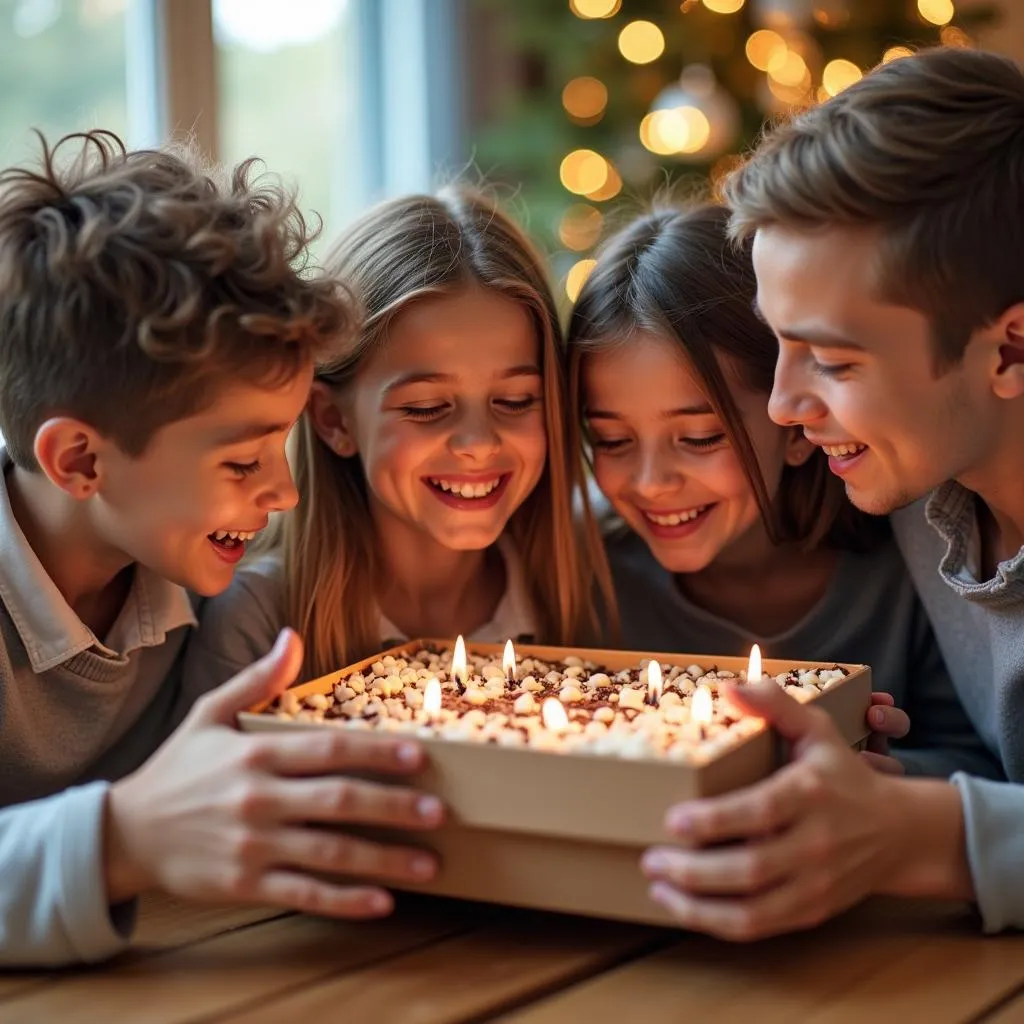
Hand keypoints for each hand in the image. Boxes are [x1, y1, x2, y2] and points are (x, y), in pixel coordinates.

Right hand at [104, 629, 443, 918]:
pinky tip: (383, 901)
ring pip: (330, 853)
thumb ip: (257, 679)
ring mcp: (253, 846)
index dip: (376, 752)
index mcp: (256, 754)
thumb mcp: (209, 714)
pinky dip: (345, 901)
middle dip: (393, 807)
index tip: (419, 756)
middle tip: (439, 812)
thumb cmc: (177, 768)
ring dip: (384, 859)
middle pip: (339, 801)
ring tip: (430, 862)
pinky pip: (304, 893)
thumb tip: (292, 636)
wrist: (125, 833)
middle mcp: (258, 799)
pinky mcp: (246, 884)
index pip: (328, 750)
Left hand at [640, 680, 968, 941]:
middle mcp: (815, 843)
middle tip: (652, 859)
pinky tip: (686, 908)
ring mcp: (815, 884)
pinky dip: (720, 924)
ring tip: (658, 888)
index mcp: (810, 794)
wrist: (900, 832)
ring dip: (699, 907)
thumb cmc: (844, 775)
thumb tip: (727, 688)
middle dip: (694, 871)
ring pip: (753, 910)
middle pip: (751, 868)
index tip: (673, 820)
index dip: (715, 821)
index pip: (760, 811)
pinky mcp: (811, 911)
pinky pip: (761, 927)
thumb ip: (775, 705)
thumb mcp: (816, 729)